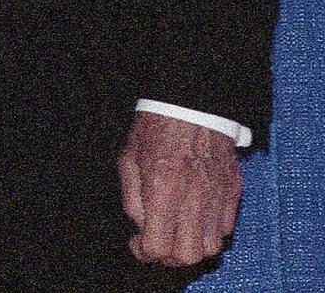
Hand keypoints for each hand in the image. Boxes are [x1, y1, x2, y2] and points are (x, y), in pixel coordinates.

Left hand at [119, 110, 240, 266]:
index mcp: (163, 189)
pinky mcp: (233, 191)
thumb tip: (141, 227)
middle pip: (188, 256)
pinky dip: (208, 231)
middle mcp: (195, 198)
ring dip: (190, 246)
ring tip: (176, 231)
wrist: (191, 105)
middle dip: (168, 257)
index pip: (158, 246)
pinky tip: (193, 217)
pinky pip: (225, 228)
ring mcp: (218, 196)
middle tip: (156, 242)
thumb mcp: (129, 159)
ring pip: (210, 247)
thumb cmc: (155, 128)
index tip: (137, 244)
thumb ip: (132, 199)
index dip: (144, 252)